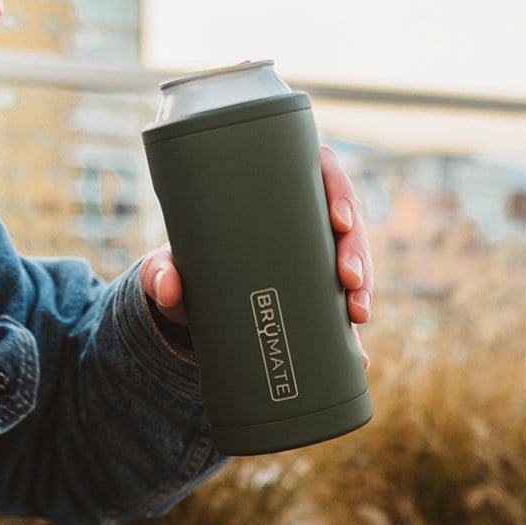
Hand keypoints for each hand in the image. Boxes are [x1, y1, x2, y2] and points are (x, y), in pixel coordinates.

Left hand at [140, 145, 373, 367]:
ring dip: (363, 286)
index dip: (339, 192)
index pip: (320, 173)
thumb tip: (168, 288)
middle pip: (346, 221)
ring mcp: (314, 255)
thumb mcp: (171, 264)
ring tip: (358, 314)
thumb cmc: (186, 264)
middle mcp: (302, 218)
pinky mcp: (316, 291)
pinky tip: (360, 351)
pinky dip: (350, 328)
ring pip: (353, 260)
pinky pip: (343, 303)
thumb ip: (161, 272)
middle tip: (348, 279)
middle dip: (356, 251)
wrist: (189, 304)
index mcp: (275, 190)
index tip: (339, 219)